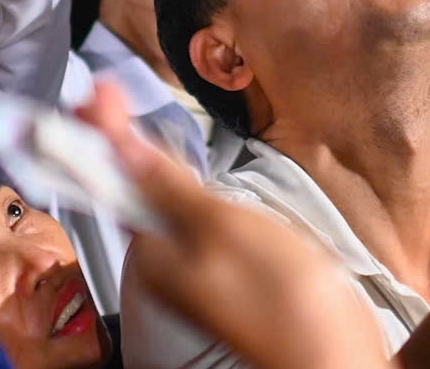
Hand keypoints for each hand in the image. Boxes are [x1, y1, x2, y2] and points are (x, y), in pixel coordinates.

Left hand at [77, 85, 385, 368]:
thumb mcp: (222, 225)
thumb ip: (168, 185)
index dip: (102, 130)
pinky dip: (180, 188)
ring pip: (161, 204)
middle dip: (119, 142)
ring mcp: (197, 268)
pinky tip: (186, 174)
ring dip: (148, 162)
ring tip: (129, 121)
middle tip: (109, 92)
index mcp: (153, 250)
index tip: (98, 88)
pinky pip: (190, 222)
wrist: (332, 356)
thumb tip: (115, 144)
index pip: (112, 177)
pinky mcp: (228, 272)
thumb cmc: (283, 297)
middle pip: (132, 189)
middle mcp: (166, 262)